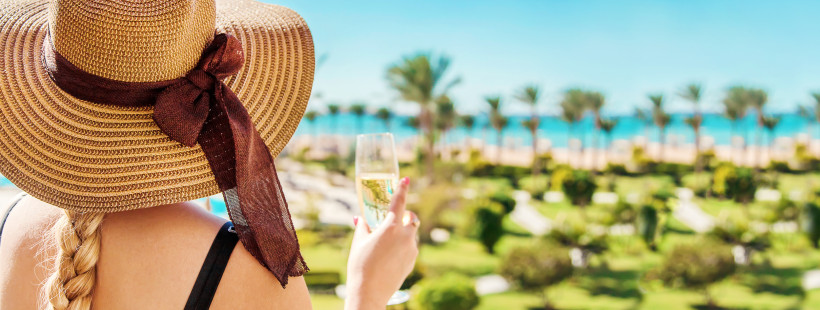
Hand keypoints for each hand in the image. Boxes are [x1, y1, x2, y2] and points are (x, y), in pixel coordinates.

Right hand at [345, 177, 418, 309]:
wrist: (369, 293)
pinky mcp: (412, 261)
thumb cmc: (360, 266)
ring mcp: (411, 249)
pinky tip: (388, 258)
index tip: (406, 179)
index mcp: (391, 227)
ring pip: (411, 234)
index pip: (399, 202)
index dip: (402, 189)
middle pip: (411, 218)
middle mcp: (405, 236)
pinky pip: (410, 248)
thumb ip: (363, 228)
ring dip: (402, 233)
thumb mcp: (358, 244)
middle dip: (405, 216)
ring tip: (385, 245)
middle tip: (393, 220)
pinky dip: (402, 247)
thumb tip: (360, 219)